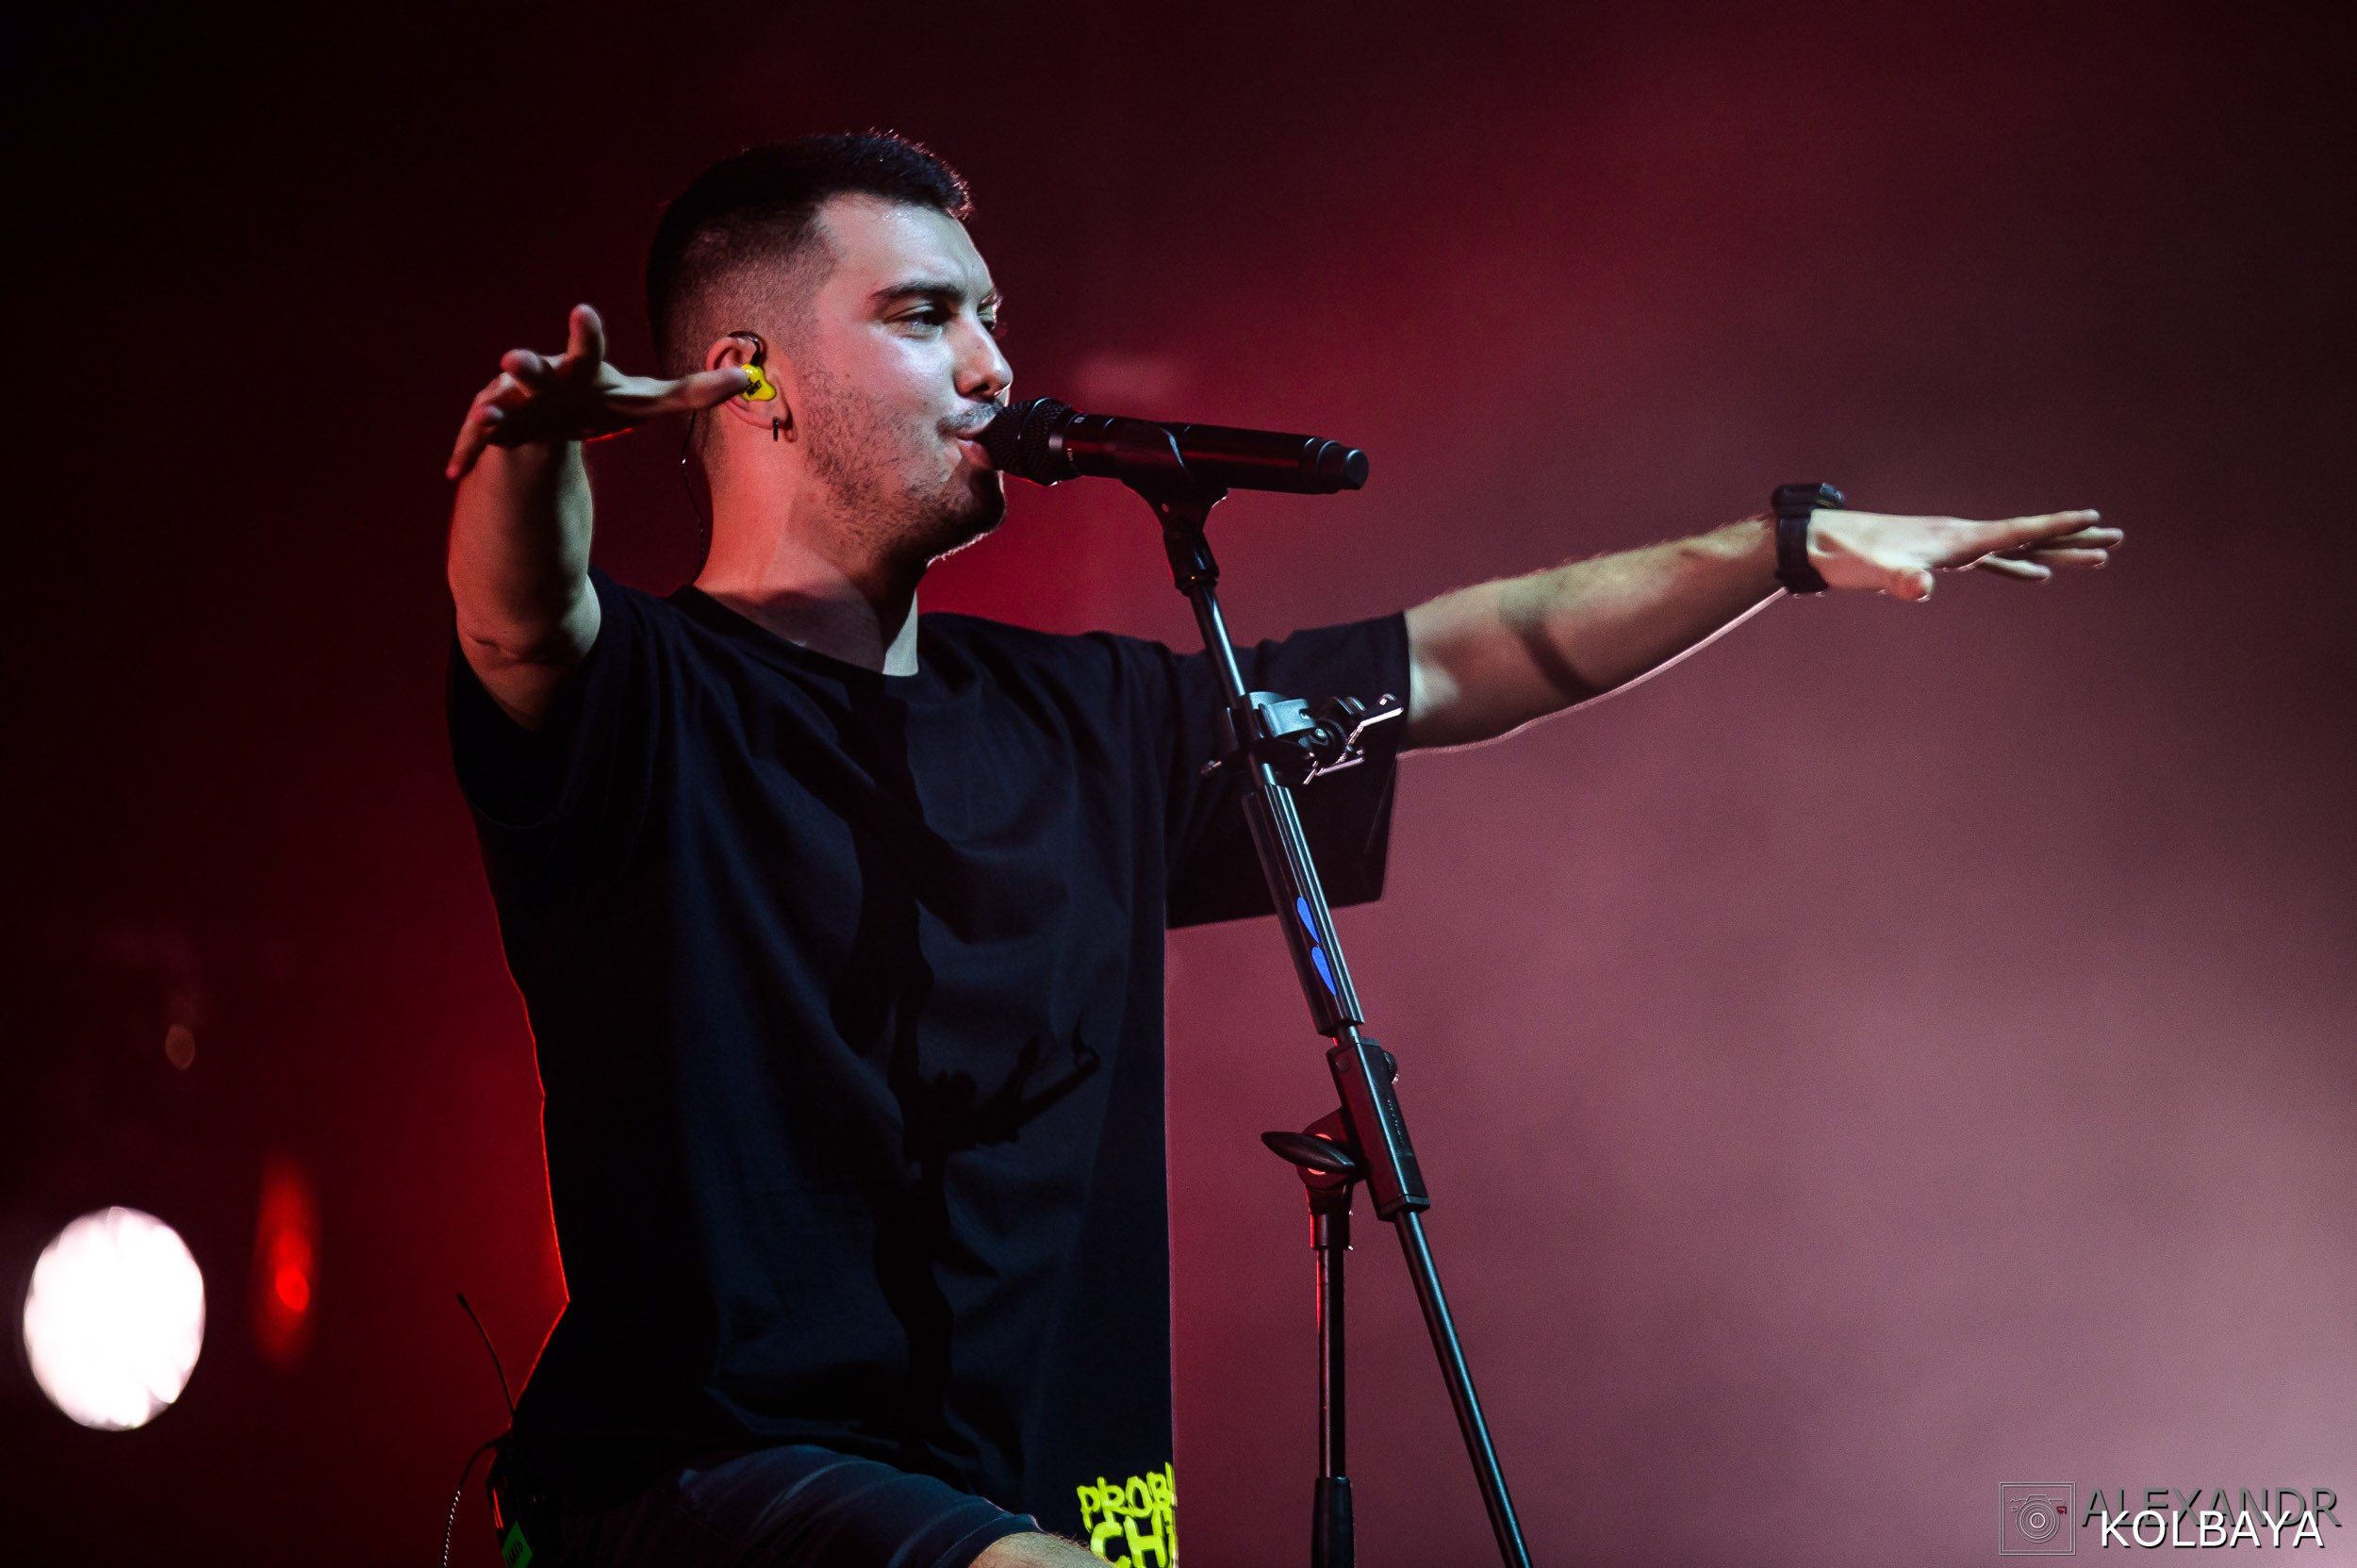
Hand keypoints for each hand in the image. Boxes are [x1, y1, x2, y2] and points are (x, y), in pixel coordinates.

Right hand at [444, 304, 753, 479]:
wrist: (545, 418)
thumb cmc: (598, 403)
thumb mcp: (645, 401)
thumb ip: (694, 391)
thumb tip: (747, 378)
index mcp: (582, 371)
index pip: (588, 349)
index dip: (584, 333)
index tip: (581, 311)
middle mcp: (544, 379)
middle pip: (535, 370)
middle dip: (525, 364)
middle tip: (511, 360)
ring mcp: (514, 404)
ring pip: (499, 402)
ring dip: (494, 406)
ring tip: (488, 412)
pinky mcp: (493, 432)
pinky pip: (477, 443)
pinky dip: (468, 453)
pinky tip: (455, 472)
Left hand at [1808, 508, 2120, 600]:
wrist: (1817, 544)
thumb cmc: (1848, 556)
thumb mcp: (1876, 572)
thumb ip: (1901, 580)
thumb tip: (1922, 587)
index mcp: (1956, 538)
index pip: (2017, 530)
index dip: (2055, 525)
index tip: (2094, 517)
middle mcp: (1960, 537)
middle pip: (2029, 536)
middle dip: (2073, 538)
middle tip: (2117, 538)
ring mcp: (1951, 547)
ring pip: (2016, 548)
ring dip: (2054, 551)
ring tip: (2093, 555)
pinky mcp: (1938, 558)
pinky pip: (1991, 562)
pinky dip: (2017, 565)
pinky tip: (2033, 574)